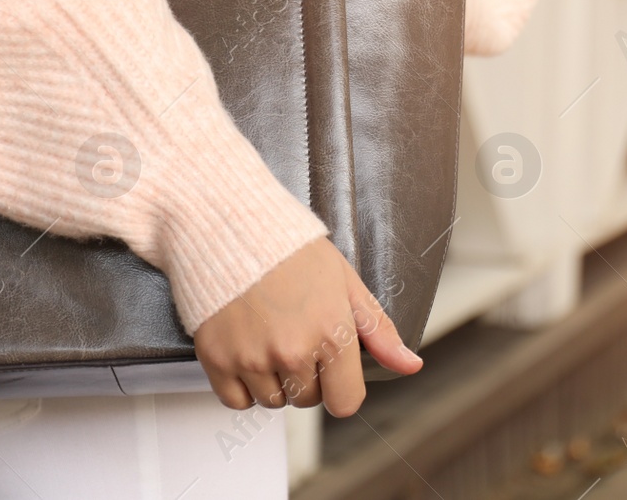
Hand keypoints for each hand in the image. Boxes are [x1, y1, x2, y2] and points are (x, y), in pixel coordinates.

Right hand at [192, 238, 421, 416]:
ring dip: (273, 380)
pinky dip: (240, 385)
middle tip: (294, 335)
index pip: (345, 402)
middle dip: (306, 376)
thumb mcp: (345, 281)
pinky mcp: (216, 359)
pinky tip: (245, 350)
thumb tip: (410, 365)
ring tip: (268, 336)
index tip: (331, 369)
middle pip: (308, 400)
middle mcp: (292, 351)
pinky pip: (235, 401)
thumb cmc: (288, 247)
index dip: (341, 387)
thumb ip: (378, 330)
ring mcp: (252, 358)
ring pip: (271, 401)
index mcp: (330, 333)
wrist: (229, 225)